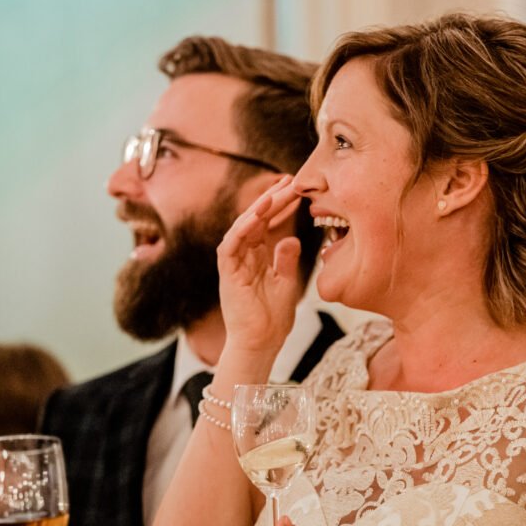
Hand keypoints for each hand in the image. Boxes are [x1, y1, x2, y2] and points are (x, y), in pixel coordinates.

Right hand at [217, 175, 304, 364]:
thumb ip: (286, 260)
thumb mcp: (287, 282)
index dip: (281, 205)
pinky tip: (257, 216)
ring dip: (257, 209)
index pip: (268, 223)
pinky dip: (242, 230)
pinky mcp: (227, 274)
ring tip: (275, 194)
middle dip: (272, 199)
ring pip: (242, 228)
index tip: (297, 188)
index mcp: (258, 256)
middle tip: (290, 181)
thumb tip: (291, 238)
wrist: (261, 344)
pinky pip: (230, 246)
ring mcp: (234, 264)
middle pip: (256, 220)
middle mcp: (244, 256)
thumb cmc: (273, 318)